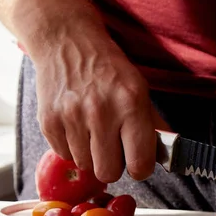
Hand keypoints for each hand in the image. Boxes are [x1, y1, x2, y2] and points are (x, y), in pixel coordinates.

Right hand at [33, 35, 169, 182]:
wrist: (68, 43)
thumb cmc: (110, 70)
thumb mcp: (141, 90)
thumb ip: (153, 125)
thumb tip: (166, 156)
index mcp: (131, 106)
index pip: (139, 163)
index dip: (141, 168)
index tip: (137, 161)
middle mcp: (101, 113)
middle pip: (108, 172)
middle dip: (113, 166)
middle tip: (113, 149)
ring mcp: (71, 118)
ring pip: (85, 166)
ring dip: (91, 155)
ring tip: (93, 132)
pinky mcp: (48, 121)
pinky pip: (64, 155)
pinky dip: (72, 148)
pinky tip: (77, 127)